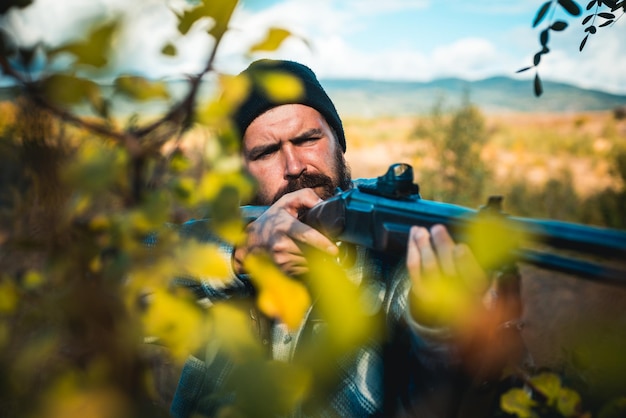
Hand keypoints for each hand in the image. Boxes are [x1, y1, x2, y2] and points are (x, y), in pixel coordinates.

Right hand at [234, 188, 338, 276]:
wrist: (252, 239)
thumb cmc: (273, 219)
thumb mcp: (286, 202)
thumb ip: (306, 197)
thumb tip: (323, 204)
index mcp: (284, 226)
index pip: (306, 235)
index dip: (322, 243)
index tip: (334, 250)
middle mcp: (281, 245)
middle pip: (311, 251)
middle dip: (321, 249)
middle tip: (325, 245)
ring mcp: (281, 260)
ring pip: (309, 261)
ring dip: (314, 256)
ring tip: (306, 247)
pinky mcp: (282, 270)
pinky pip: (303, 269)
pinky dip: (306, 263)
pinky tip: (299, 255)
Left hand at [407, 224, 526, 377]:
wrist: (455, 327)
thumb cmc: (480, 304)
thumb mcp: (501, 301)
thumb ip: (506, 285)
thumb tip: (507, 269)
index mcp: (480, 300)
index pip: (473, 282)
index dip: (466, 264)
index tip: (460, 247)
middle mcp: (458, 301)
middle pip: (448, 271)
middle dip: (441, 247)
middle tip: (437, 228)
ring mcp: (436, 297)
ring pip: (428, 268)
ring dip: (423, 246)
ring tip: (421, 230)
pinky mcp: (421, 293)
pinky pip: (414, 270)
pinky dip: (412, 252)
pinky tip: (412, 239)